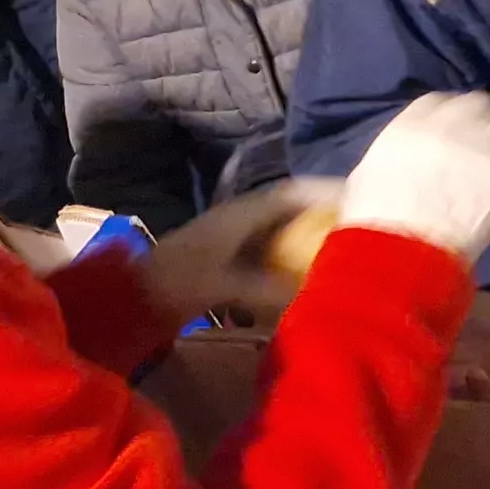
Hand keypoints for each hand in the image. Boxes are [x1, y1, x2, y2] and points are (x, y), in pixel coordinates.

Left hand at [143, 180, 340, 319]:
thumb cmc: (177, 283)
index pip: (292, 194)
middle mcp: (239, 218)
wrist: (132, 295)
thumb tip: (315, 295)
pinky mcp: (225, 258)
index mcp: (241, 214)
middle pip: (290, 211)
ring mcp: (231, 238)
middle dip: (322, 219)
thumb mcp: (225, 286)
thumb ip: (269, 290)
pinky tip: (301, 280)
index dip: (325, 194)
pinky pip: (267, 253)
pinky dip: (287, 262)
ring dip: (305, 240)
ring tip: (337, 254)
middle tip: (356, 233)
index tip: (357, 200)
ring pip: (279, 232)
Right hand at [337, 93, 489, 263]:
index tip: (453, 132)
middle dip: (483, 122)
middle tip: (484, 145)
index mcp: (410, 122)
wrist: (398, 252)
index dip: (451, 117)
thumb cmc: (369, 224)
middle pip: (479, 106)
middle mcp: (450, 124)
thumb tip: (318, 185)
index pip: (440, 102)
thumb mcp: (357, 186)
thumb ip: (370, 170)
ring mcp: (485, 146)